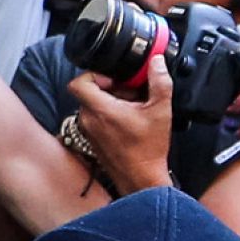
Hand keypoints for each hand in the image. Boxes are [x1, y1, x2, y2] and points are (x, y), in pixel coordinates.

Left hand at [68, 55, 174, 192]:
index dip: (95, 75)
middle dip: (110, 88)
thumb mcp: (160, 111)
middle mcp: (87, 119)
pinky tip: (129, 120)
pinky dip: (109, 114)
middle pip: (89, 92)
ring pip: (92, 104)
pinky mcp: (91, 138)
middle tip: (131, 92)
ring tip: (133, 107)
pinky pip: (94, 118)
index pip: (79, 82)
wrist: (140, 178)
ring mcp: (87, 130)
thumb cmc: (148, 149)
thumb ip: (159, 82)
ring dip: (111, 101)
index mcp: (99, 109)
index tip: (115, 79)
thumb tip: (156, 62)